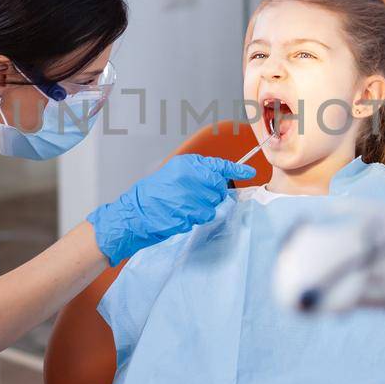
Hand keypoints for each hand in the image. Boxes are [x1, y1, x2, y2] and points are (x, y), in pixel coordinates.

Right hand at [87, 154, 254, 264]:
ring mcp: (190, 197)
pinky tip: (178, 215)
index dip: (237, 170)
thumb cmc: (152, 195)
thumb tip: (218, 179)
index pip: (219, 166)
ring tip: (181, 207)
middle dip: (211, 196)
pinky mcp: (188, 213)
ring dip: (201, 209)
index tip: (250, 172)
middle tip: (191, 198)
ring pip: (212, 205)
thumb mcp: (173, 174)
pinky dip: (192, 218)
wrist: (134, 213)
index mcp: (188, 165)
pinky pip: (201, 217)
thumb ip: (196, 174)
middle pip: (219, 189)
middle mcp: (191, 178)